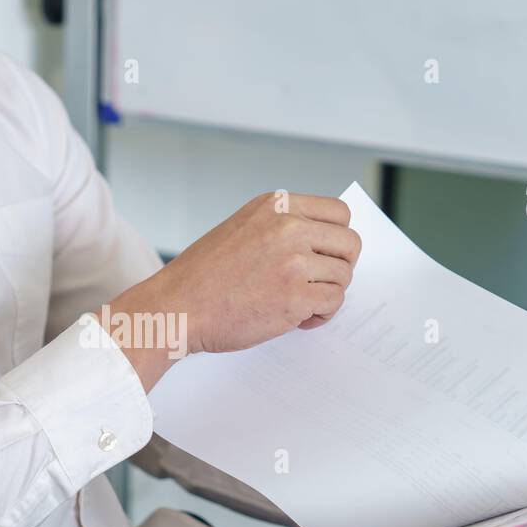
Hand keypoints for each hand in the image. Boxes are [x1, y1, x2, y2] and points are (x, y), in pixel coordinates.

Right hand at [106, 191, 361, 389]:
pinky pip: (333, 303)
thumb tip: (325, 243)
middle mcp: (288, 228)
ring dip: (328, 294)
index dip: (337, 238)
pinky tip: (300, 319)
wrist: (177, 307)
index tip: (327, 255)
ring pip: (343, 277)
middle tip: (320, 283)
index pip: (339, 212)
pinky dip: (321, 315)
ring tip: (301, 304)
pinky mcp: (295, 297)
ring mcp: (294, 262)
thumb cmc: (203, 276)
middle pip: (350, 244)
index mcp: (276, 206)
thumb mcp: (242, 229)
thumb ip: (281, 227)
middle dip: (341, 267)